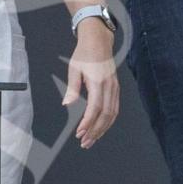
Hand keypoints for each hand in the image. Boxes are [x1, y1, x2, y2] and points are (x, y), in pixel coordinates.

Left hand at [62, 18, 118, 149]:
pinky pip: (114, 109)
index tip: (79, 133)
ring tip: (91, 139)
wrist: (99, 41)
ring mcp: (114, 88)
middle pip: (105, 115)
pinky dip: (108, 121)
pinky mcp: (116, 88)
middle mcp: (109, 86)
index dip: (88, 122)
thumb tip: (67, 104)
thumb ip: (72, 88)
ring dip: (102, 129)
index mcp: (98, 82)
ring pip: (112, 114)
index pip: (94, 108)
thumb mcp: (74, 69)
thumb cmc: (85, 54)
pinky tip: (100, 128)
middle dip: (95, 131)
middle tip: (84, 142)